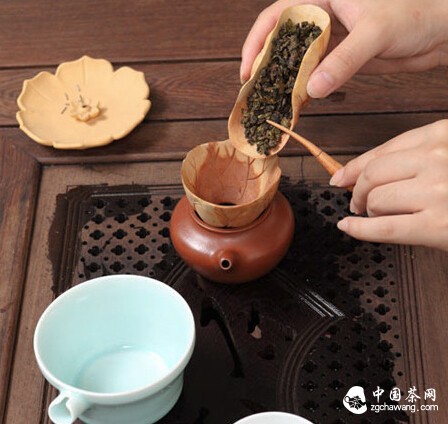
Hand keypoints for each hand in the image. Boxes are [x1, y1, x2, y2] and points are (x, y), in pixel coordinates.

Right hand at [240, 0, 447, 97]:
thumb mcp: (376, 32)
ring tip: (270, 100)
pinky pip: (314, 73)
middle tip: (254, 91)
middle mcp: (322, 15)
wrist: (439, 32)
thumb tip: (311, 89)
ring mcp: (330, 38)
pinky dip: (303, 88)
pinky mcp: (339, 58)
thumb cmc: (415, 14)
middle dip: (265, 64)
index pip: (279, 15)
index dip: (257, 41)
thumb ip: (344, 60)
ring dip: (283, 79)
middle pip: (282, 39)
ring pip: (296, 58)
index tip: (248, 69)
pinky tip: (296, 101)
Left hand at [330, 120, 447, 250]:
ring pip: (376, 199)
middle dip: (358, 190)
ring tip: (374, 216)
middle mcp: (439, 158)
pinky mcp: (437, 226)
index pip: (385, 150)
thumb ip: (421, 154)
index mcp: (444, 135)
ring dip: (367, 210)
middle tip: (355, 201)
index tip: (341, 176)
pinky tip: (349, 227)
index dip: (356, 165)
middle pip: (375, 174)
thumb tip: (365, 170)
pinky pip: (383, 227)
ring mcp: (438, 192)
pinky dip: (359, 230)